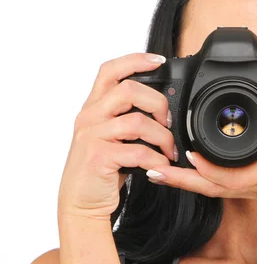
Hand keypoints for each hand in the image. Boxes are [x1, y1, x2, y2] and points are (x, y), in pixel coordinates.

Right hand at [58, 53, 176, 219]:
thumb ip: (127, 117)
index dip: (135, 60)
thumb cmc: (101, 169)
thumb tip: (163, 107)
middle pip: (129, 90)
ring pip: (137, 121)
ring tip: (169, 151)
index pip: (110, 71)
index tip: (159, 61)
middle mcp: (89, 117)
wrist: (81, 203)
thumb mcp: (111, 136)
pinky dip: (156, 159)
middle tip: (168, 123)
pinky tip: (160, 166)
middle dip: (158, 104)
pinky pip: (138, 152)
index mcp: (94, 107)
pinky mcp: (98, 158)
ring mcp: (92, 136)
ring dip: (162, 137)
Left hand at [144, 79, 256, 228]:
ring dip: (186, 180)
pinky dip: (203, 180)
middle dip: (178, 178)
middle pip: (208, 186)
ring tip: (162, 170)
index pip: (224, 173)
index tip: (181, 150)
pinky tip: (195, 171)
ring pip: (212, 190)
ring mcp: (255, 191)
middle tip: (151, 168)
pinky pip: (223, 188)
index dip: (200, 164)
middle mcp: (255, 185)